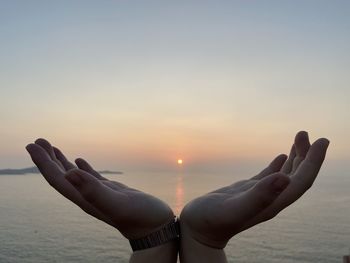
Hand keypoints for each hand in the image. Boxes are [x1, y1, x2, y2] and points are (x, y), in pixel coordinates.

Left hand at [26, 139, 173, 239]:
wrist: (155, 228)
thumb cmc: (141, 218)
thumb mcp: (118, 203)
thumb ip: (95, 191)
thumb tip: (70, 173)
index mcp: (85, 199)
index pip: (58, 179)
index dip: (43, 163)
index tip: (32, 146)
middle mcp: (88, 197)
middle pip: (62, 176)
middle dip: (47, 159)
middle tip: (38, 141)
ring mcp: (99, 194)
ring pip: (74, 176)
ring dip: (61, 162)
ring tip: (52, 147)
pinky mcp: (110, 191)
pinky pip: (90, 177)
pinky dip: (81, 167)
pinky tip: (77, 160)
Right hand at [180, 131, 328, 248]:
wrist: (197, 230)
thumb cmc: (211, 221)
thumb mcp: (234, 208)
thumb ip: (259, 196)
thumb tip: (285, 178)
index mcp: (272, 203)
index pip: (301, 181)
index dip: (314, 162)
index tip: (322, 141)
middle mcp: (270, 199)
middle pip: (296, 176)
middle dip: (306, 154)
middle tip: (303, 133)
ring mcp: (260, 195)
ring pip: (285, 174)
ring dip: (295, 156)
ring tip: (299, 138)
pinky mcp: (248, 191)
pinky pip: (270, 176)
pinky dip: (279, 164)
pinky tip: (282, 156)